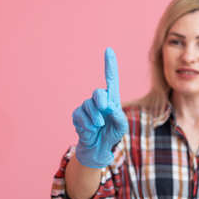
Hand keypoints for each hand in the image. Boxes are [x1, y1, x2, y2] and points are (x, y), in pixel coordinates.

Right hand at [72, 48, 128, 167]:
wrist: (98, 147)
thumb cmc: (112, 134)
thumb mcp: (121, 127)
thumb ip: (120, 117)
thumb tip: (110, 107)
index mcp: (112, 99)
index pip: (111, 79)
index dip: (110, 65)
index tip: (109, 50)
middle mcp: (99, 100)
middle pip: (98, 93)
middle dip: (100, 101)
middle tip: (105, 108)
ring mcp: (87, 107)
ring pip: (88, 106)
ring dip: (95, 118)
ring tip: (98, 126)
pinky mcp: (78, 115)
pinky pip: (80, 116)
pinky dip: (87, 125)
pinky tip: (90, 130)